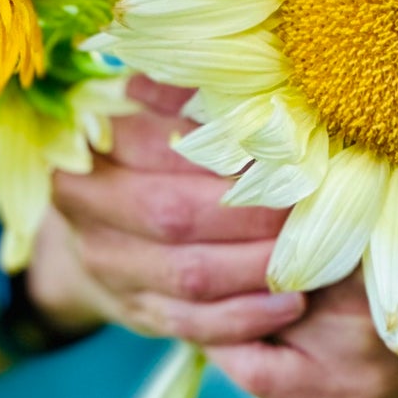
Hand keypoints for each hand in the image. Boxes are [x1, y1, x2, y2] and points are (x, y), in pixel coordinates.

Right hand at [28, 77, 306, 348]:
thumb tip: (234, 72)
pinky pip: (193, 325)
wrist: (99, 229)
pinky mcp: (137, 314)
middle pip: (175, 216)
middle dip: (249, 213)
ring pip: (189, 276)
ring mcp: (110, 271)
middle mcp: (90, 214)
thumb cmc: (141, 158)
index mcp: (91, 151)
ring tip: (307, 258)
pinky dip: (245, 318)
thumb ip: (181, 101)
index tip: (280, 151)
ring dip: (255, 268)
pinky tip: (289, 305)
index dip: (222, 153)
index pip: (158, 148)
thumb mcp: (149, 118)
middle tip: (304, 206)